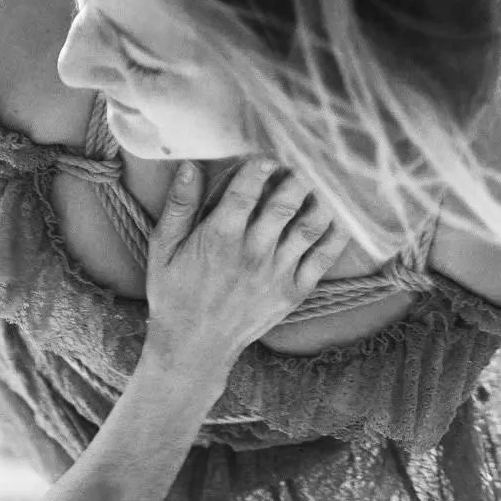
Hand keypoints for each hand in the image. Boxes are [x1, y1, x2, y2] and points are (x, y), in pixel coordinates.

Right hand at [141, 159, 348, 375]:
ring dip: (320, 197)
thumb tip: (190, 167)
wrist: (194, 346)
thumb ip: (178, 207)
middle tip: (302, 159)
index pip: (247, 190)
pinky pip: (323, 257)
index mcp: (218, 237)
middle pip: (286, 202)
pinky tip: (338, 215)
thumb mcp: (162, 249)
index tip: (267, 154)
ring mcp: (276, 272)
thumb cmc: (174, 293)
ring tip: (322, 180)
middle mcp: (252, 252)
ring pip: (310, 225)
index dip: (261, 166)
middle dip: (297, 175)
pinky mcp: (293, 291)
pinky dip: (335, 233)